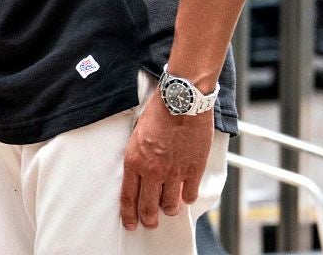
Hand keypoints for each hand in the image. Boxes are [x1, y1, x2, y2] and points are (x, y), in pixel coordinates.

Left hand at [119, 92, 213, 229]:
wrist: (181, 99)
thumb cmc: (159, 110)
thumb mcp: (138, 132)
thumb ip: (139, 155)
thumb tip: (141, 171)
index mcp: (134, 160)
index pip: (129, 197)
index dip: (129, 215)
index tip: (131, 223)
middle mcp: (152, 171)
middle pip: (149, 208)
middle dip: (149, 219)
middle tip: (151, 222)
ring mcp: (174, 173)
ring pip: (170, 206)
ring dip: (169, 209)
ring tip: (169, 206)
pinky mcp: (193, 170)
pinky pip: (189, 195)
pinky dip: (187, 197)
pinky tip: (185, 192)